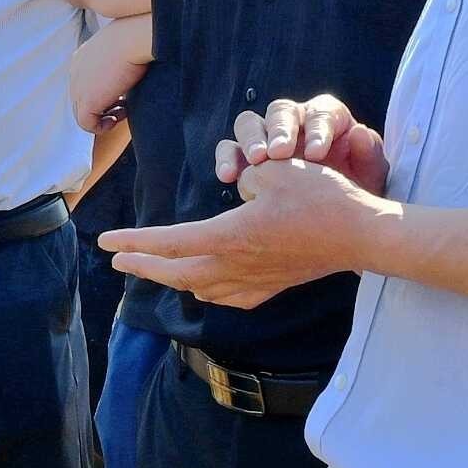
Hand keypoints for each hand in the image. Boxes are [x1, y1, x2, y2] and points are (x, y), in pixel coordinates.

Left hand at [69, 17, 153, 132]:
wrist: (133, 39)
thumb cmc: (135, 40)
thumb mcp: (121, 50)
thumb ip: (116, 65)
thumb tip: (125, 78)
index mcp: (82, 59)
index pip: (85, 84)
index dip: (103, 94)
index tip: (122, 95)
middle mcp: (75, 72)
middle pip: (81, 100)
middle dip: (103, 107)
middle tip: (124, 105)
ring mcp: (77, 87)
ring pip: (82, 113)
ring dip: (103, 117)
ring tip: (123, 111)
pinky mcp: (86, 100)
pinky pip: (86, 124)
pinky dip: (101, 127)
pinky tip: (117, 119)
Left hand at [102, 156, 392, 307]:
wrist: (361, 235)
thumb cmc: (321, 199)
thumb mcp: (275, 172)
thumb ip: (246, 179)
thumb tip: (237, 190)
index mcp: (229, 236)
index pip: (170, 242)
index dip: (134, 242)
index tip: (106, 243)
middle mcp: (236, 265)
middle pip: (176, 272)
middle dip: (143, 266)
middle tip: (118, 260)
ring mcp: (255, 281)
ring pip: (200, 287)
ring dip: (174, 278)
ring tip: (157, 268)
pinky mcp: (272, 287)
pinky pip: (228, 296)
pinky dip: (207, 290)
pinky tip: (205, 286)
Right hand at [214, 94, 383, 193]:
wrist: (337, 219)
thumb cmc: (356, 191)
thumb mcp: (371, 177)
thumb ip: (369, 154)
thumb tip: (359, 133)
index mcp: (327, 118)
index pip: (320, 113)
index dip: (318, 129)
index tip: (317, 154)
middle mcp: (294, 122)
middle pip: (280, 112)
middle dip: (279, 131)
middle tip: (280, 153)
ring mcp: (267, 139)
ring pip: (249, 124)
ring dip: (250, 140)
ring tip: (255, 162)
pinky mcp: (245, 160)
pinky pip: (230, 151)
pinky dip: (227, 159)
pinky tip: (229, 176)